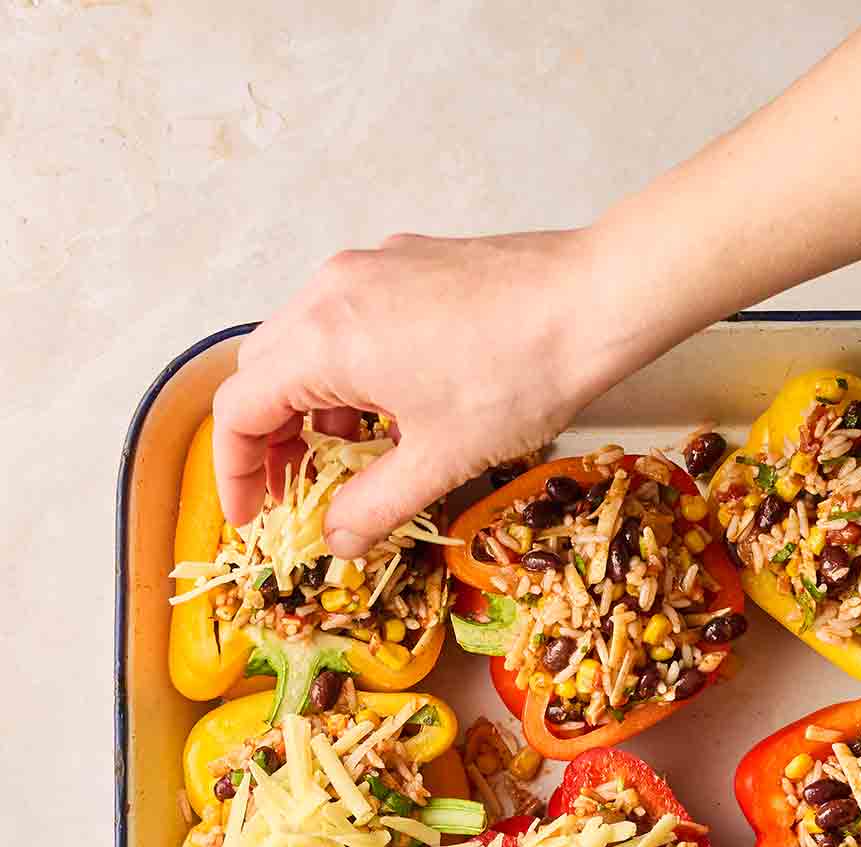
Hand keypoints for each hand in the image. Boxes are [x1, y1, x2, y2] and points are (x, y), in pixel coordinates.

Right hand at [211, 229, 610, 555]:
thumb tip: (338, 541)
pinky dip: (347, 368)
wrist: (595, 299)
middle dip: (268, 438)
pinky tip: (393, 406)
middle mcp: (331, 291)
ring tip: (350, 456)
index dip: (235, 472)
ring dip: (310, 403)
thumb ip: (375, 507)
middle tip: (297, 491)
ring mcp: (369, 268)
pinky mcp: (406, 261)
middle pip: (262, 371)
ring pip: (304, 341)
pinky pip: (347, 317)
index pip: (237, 410)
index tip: (255, 516)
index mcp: (324, 342)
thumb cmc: (520, 376)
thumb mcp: (441, 461)